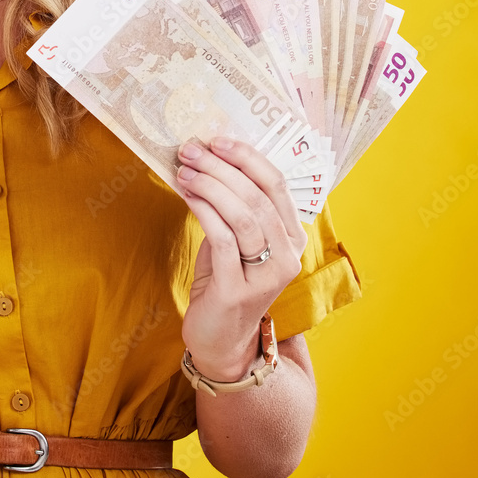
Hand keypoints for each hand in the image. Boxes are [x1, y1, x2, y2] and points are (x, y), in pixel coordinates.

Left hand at [176, 137, 305, 381]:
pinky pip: (222, 238)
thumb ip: (233, 204)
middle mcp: (288, 255)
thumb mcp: (236, 237)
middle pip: (257, 196)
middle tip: (191, 150)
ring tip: (184, 170)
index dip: (247, 157)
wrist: (220, 337)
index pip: (277, 185)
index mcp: (292, 236)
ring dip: (210, 185)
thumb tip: (207, 157)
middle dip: (221, 167)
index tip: (216, 139)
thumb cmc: (226, 278)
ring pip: (242, 215)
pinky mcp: (238, 290)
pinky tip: (186, 195)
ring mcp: (266, 275)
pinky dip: (203, 210)